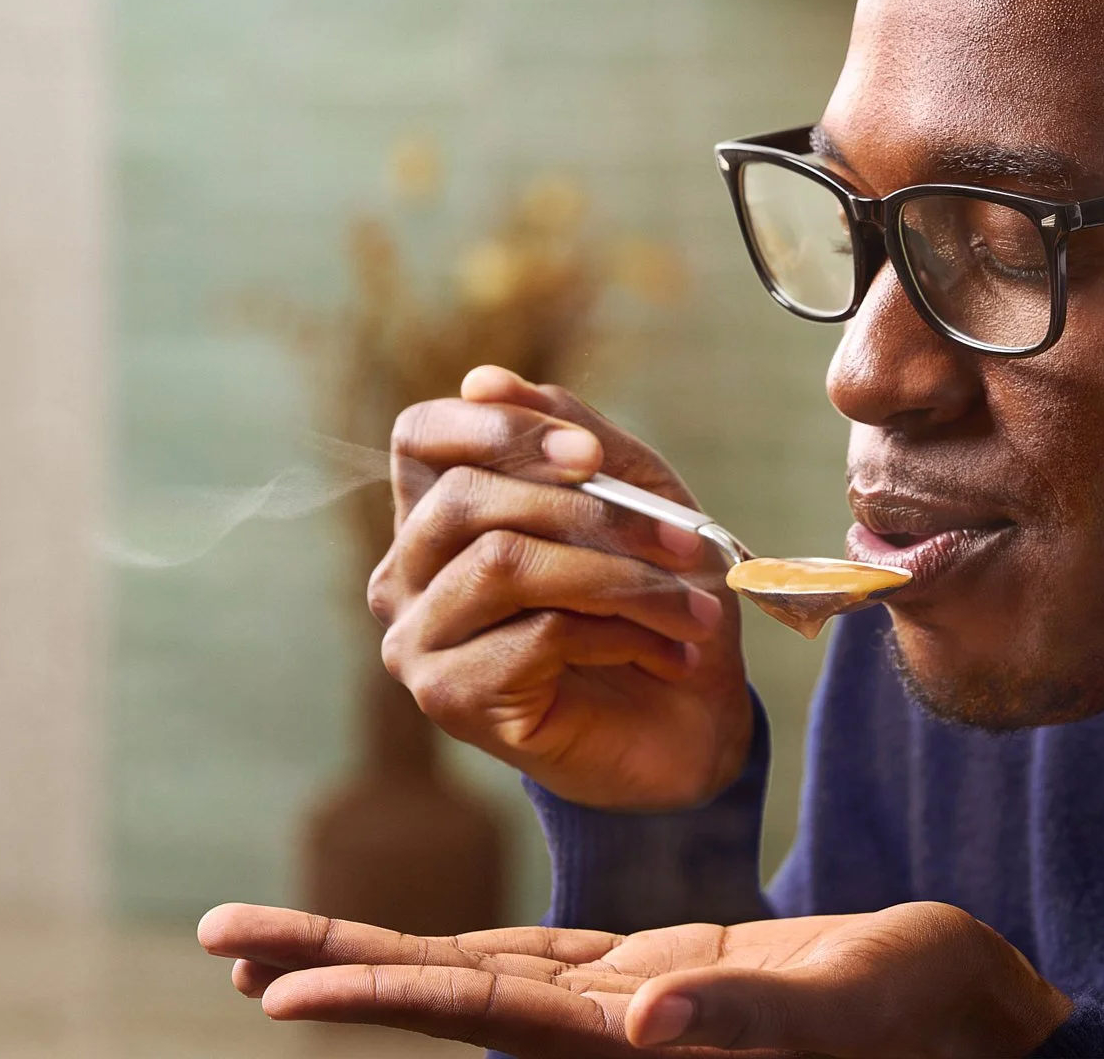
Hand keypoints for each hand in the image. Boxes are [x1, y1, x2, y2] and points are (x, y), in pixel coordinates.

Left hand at [199, 900, 1071, 1058]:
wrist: (969, 1015)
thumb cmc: (925, 1018)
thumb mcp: (845, 1014)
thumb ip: (748, 1027)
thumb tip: (647, 1029)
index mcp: (643, 1045)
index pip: (487, 1018)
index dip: (382, 997)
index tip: (275, 988)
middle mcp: (614, 1034)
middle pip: (450, 995)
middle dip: (333, 967)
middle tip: (218, 938)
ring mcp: (632, 1006)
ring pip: (480, 975)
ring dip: (376, 954)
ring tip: (270, 943)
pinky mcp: (662, 976)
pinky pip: (543, 960)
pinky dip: (468, 950)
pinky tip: (417, 947)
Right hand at [371, 364, 751, 809]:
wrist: (692, 724)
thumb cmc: (659, 599)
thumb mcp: (637, 496)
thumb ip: (571, 433)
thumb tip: (482, 378)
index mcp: (441, 511)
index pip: (420, 434)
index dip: (498, 430)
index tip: (591, 455)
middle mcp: (408, 572)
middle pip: (464, 498)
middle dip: (590, 511)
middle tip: (687, 542)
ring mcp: (417, 640)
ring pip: (502, 564)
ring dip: (621, 578)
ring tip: (694, 607)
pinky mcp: (449, 699)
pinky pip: (532, 635)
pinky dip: (619, 634)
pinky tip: (665, 654)